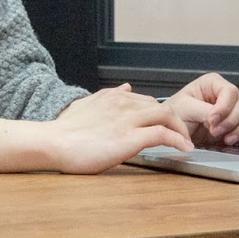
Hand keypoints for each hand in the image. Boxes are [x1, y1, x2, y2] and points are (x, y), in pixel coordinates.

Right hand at [44, 84, 194, 173]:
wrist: (52, 142)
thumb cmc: (64, 130)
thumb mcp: (86, 104)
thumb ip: (107, 96)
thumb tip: (125, 88)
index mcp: (112, 97)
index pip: (147, 100)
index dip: (162, 114)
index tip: (167, 127)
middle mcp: (122, 103)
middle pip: (162, 106)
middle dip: (177, 121)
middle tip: (182, 136)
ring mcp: (126, 120)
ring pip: (166, 115)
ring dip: (181, 130)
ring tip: (186, 143)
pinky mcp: (129, 138)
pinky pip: (162, 134)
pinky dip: (177, 140)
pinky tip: (184, 149)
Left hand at [165, 72, 238, 145]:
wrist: (177, 132)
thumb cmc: (176, 115)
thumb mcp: (184, 109)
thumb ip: (202, 110)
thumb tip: (218, 116)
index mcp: (213, 83)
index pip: (230, 91)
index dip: (224, 107)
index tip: (212, 121)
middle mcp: (226, 94)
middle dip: (231, 121)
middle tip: (214, 132)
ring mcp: (235, 109)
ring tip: (225, 139)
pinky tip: (233, 141)